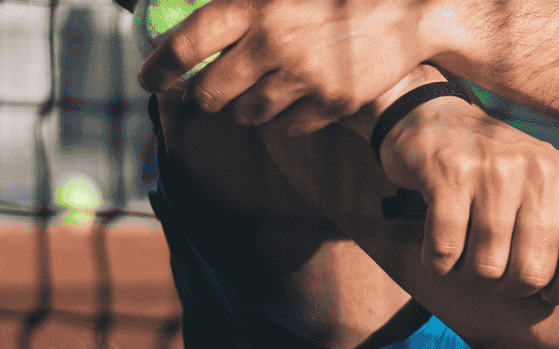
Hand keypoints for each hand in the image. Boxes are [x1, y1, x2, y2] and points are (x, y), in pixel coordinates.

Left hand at [139, 0, 454, 134]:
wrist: (408, 13)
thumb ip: (241, 3)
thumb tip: (199, 10)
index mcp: (253, 7)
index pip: (185, 44)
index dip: (159, 66)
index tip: (150, 79)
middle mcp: (272, 45)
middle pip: (212, 90)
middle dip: (204, 94)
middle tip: (206, 90)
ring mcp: (303, 78)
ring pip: (248, 113)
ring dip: (244, 108)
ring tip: (255, 94)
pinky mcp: (331, 102)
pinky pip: (289, 126)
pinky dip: (284, 119)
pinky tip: (293, 100)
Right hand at [378, 96, 558, 306]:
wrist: (434, 119)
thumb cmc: (496, 171)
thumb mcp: (545, 187)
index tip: (551, 294)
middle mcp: (540, 171)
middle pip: (533, 271)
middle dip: (510, 287)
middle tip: (496, 272)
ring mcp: (495, 171)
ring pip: (488, 266)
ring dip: (471, 274)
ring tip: (466, 254)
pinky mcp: (449, 174)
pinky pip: (446, 250)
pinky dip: (437, 261)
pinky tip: (439, 246)